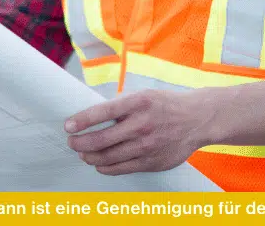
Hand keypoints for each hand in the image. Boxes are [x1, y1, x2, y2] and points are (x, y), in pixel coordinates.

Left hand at [64, 90, 213, 175]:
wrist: (197, 119)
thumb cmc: (165, 105)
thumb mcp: (143, 96)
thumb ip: (120, 107)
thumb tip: (91, 117)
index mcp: (137, 103)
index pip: (101, 112)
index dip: (81, 121)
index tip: (67, 126)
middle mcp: (142, 125)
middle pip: (101, 140)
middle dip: (80, 143)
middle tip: (72, 142)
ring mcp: (147, 146)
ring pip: (109, 157)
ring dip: (90, 156)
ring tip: (82, 153)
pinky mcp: (152, 162)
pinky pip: (121, 168)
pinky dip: (105, 167)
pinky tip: (99, 163)